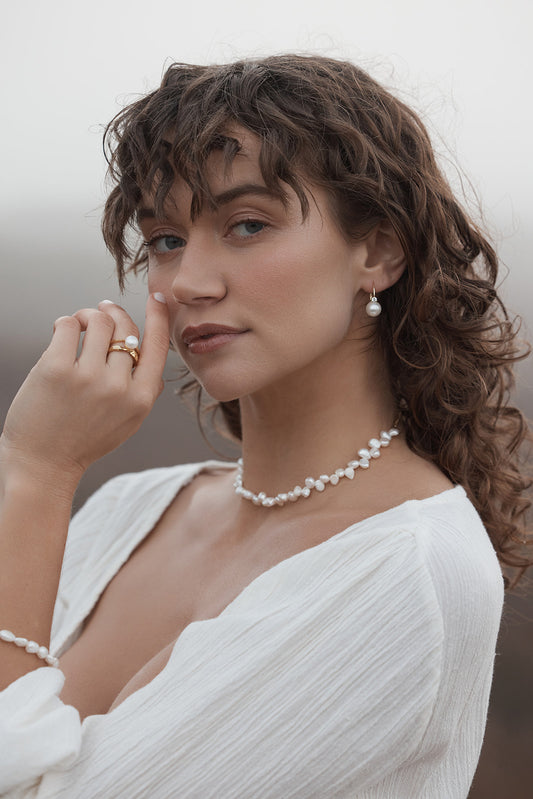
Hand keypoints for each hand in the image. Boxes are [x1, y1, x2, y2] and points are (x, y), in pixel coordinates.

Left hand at [0, 295, 168, 483]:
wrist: (43, 464)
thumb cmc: (84, 441)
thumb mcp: (128, 423)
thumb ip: (144, 391)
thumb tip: (150, 355)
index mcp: (140, 399)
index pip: (157, 346)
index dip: (158, 317)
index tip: (157, 298)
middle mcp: (118, 387)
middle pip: (125, 328)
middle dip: (112, 313)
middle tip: (100, 311)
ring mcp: (87, 377)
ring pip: (97, 321)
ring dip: (87, 316)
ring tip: (78, 323)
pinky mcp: (55, 369)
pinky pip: (66, 325)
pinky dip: (65, 323)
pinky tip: (62, 333)